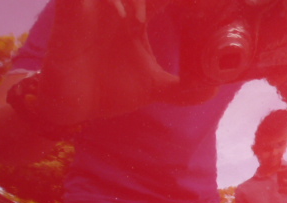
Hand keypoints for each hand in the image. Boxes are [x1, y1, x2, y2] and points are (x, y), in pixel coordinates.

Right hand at [38, 0, 214, 124]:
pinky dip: (102, 0)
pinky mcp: (71, 13)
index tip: (214, 4)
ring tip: (143, 19)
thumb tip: (212, 91)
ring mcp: (96, 8)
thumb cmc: (111, 90)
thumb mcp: (154, 88)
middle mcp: (120, 8)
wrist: (74, 107)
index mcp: (140, 18)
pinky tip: (124, 16)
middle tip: (194, 4)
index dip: (188, 0)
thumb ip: (183, 89)